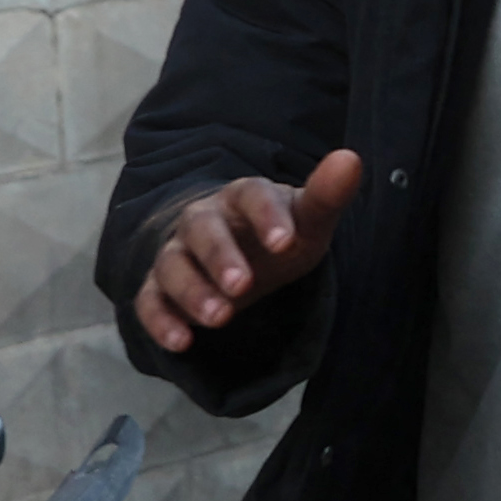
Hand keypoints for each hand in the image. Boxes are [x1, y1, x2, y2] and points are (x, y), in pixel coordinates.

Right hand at [132, 149, 365, 354]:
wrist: (248, 253)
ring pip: (173, 266)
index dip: (265, 216)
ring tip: (221, 318)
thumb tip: (350, 159)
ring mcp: (178, 253)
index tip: (285, 243)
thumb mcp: (308, 220)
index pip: (250, 196)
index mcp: (242, 197)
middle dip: (220, 257)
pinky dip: (160, 321)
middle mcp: (204, 220)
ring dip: (192, 291)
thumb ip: (327, 196)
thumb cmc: (281, 234)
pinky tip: (181, 342)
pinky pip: (150, 300)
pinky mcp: (161, 288)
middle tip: (242, 286)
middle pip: (202, 230)